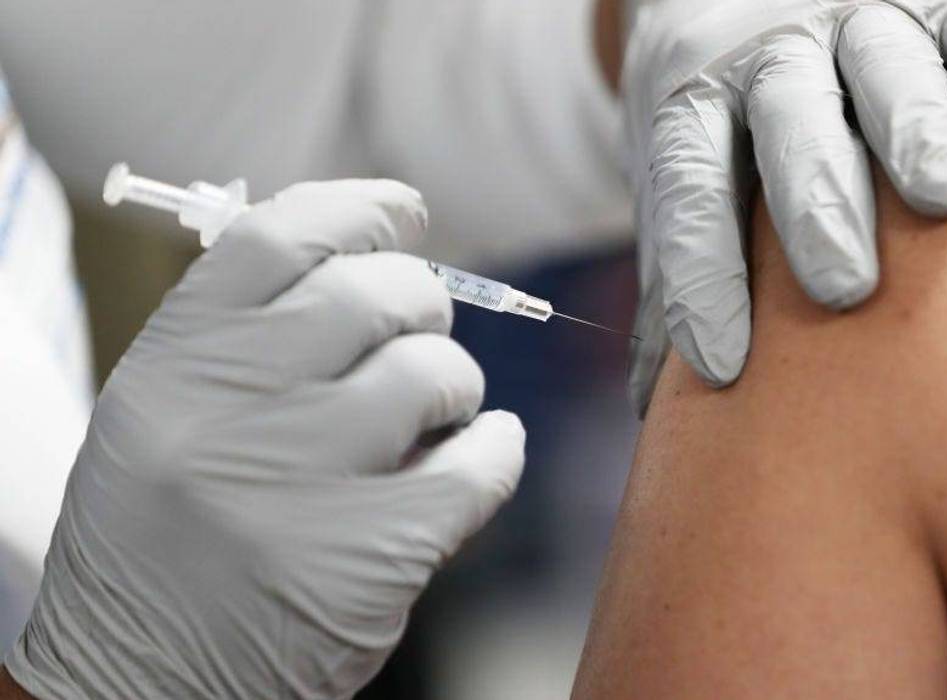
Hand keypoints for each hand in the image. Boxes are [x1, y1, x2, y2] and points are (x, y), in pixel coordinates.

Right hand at [3, 181, 524, 698]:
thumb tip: (373, 253)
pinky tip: (483, 454)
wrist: (141, 686)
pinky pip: (482, 463)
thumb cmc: (164, 538)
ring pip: (435, 372)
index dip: (361, 208)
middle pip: (374, 292)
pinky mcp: (372, 556)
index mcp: (172, 366)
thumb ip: (247, 336)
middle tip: (421, 331)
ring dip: (454, 383)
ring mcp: (303, 484)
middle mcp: (231, 412)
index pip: (281, 235)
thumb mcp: (165, 417)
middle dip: (421, 301)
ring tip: (434, 414)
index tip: (405, 214)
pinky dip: (497, 449)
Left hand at [624, 0, 946, 410]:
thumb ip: (674, 273)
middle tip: (841, 289)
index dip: (702, 274)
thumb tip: (652, 404)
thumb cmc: (712, 119)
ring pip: (880, 64)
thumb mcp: (675, 176)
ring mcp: (842, 20)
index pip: (690, 193)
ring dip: (912, 125)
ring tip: (942, 194)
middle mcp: (765, 61)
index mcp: (693, 107)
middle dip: (816, 207)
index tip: (721, 363)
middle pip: (788, 129)